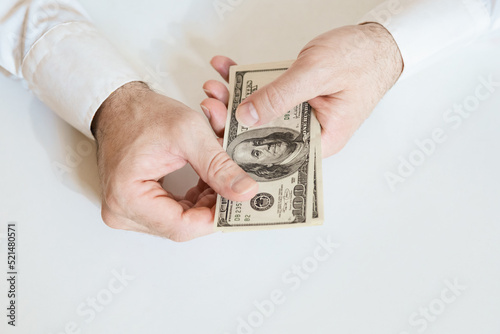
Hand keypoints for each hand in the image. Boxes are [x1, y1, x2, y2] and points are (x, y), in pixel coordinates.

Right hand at [92, 82, 257, 241]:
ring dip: (205, 202)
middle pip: (182, 226)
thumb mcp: (189, 134)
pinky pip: (173, 212)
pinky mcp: (136, 205)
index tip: (238, 203)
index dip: (215, 217)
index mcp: (127, 197)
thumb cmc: (141, 113)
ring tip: (220, 178)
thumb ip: (219, 167)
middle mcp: (122, 211)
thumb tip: (244, 191)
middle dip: (213, 207)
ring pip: (181, 220)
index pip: (182, 227)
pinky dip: (194, 199)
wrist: (119, 104)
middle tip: (235, 188)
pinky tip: (207, 182)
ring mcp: (127, 210)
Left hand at [200, 23, 402, 156]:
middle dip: (232, 120)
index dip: (246, 149)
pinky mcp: (293, 98)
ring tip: (214, 86)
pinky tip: (228, 70)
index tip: (219, 137)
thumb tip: (247, 116)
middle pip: (264, 134)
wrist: (375, 40)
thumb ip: (281, 96)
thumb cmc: (361, 58)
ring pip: (260, 113)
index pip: (277, 154)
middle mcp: (308, 132)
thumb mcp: (316, 74)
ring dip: (234, 98)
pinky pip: (266, 93)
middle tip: (210, 105)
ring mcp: (300, 115)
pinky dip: (246, 80)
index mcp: (321, 139)